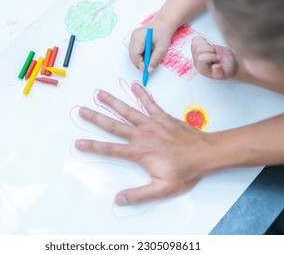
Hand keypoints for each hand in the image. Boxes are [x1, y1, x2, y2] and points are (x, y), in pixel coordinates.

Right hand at [75, 83, 212, 205]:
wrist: (204, 154)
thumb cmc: (184, 171)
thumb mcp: (162, 189)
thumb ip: (139, 194)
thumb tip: (118, 199)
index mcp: (139, 152)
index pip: (110, 149)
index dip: (93, 146)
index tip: (79, 142)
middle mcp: (142, 135)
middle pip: (114, 125)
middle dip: (96, 118)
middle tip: (82, 110)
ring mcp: (152, 124)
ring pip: (128, 110)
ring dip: (112, 102)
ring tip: (99, 93)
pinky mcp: (163, 117)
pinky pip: (150, 103)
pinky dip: (142, 93)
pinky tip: (134, 85)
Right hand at [129, 20, 174, 72]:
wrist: (163, 24)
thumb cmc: (163, 34)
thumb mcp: (162, 48)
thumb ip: (155, 59)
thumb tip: (150, 70)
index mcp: (140, 36)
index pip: (136, 53)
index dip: (139, 63)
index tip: (145, 69)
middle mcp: (134, 36)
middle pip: (132, 54)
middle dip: (138, 63)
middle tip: (145, 69)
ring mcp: (133, 37)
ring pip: (132, 53)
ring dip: (138, 60)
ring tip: (146, 63)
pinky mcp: (134, 38)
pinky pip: (133, 50)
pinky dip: (138, 56)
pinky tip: (145, 57)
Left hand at [191, 36, 237, 78]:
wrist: (227, 64)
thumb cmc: (226, 69)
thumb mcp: (225, 73)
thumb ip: (220, 72)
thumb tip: (215, 67)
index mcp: (202, 69)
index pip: (200, 59)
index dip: (211, 56)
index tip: (219, 58)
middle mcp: (197, 62)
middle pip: (198, 50)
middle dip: (210, 49)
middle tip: (216, 53)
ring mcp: (197, 54)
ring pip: (195, 44)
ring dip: (206, 44)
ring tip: (213, 50)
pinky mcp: (199, 48)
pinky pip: (196, 40)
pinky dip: (202, 40)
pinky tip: (208, 44)